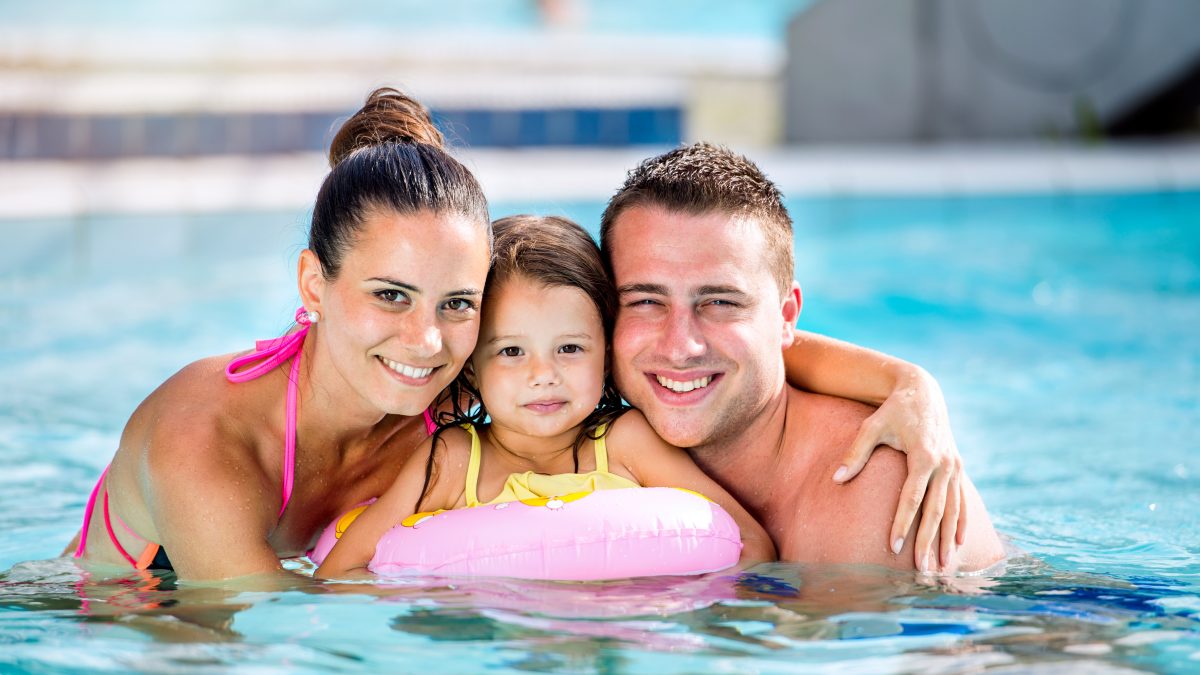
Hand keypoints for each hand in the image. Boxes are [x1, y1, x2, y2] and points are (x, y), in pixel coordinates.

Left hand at [832, 367, 966, 571]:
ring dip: (947, 539)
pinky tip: (957, 544)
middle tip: (921, 570)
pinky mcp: (957, 467)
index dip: (903, 523)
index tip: (894, 547)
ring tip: (942, 566)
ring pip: (953, 510)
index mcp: (923, 455)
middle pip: (936, 510)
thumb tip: (836, 479)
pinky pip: (961, 500)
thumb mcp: (871, 427)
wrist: (922, 391)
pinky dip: (960, 523)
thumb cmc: (892, 411)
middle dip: (928, 541)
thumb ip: (855, 453)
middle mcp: (944, 464)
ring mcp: (954, 466)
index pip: (912, 497)